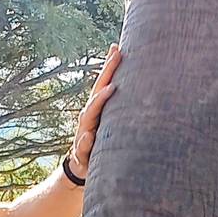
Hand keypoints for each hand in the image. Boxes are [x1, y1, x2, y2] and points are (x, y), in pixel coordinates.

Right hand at [67, 44, 119, 179]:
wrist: (80, 169)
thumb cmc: (100, 144)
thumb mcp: (109, 127)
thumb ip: (119, 112)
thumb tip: (137, 96)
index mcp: (97, 111)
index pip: (103, 84)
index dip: (109, 65)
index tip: (117, 47)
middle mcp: (88, 118)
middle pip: (97, 92)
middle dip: (107, 73)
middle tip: (117, 56)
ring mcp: (83, 133)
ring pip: (89, 115)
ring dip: (99, 101)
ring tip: (110, 88)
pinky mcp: (81, 152)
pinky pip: (83, 146)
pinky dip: (85, 140)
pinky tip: (89, 135)